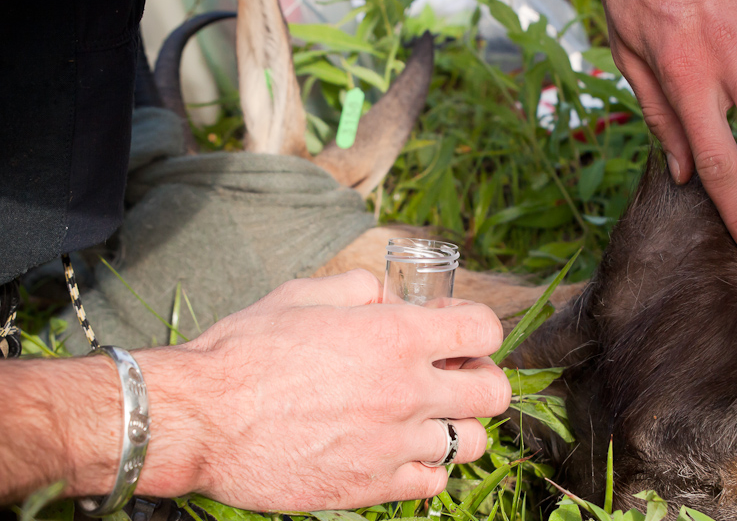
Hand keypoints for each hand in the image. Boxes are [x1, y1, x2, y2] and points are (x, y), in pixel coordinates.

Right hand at [135, 270, 509, 510]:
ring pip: (473, 442)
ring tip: (428, 419)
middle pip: (494, 392)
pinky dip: (427, 468)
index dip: (476, 327)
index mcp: (397, 335)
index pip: (485, 329)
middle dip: (481, 379)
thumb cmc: (247, 350)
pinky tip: (401, 452)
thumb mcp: (305, 294)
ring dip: (458, 427)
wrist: (202, 418)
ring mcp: (396, 444)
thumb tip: (391, 299)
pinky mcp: (374, 487)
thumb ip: (363, 290)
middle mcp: (409, 390)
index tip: (456, 334)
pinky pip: (434, 483)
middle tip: (454, 378)